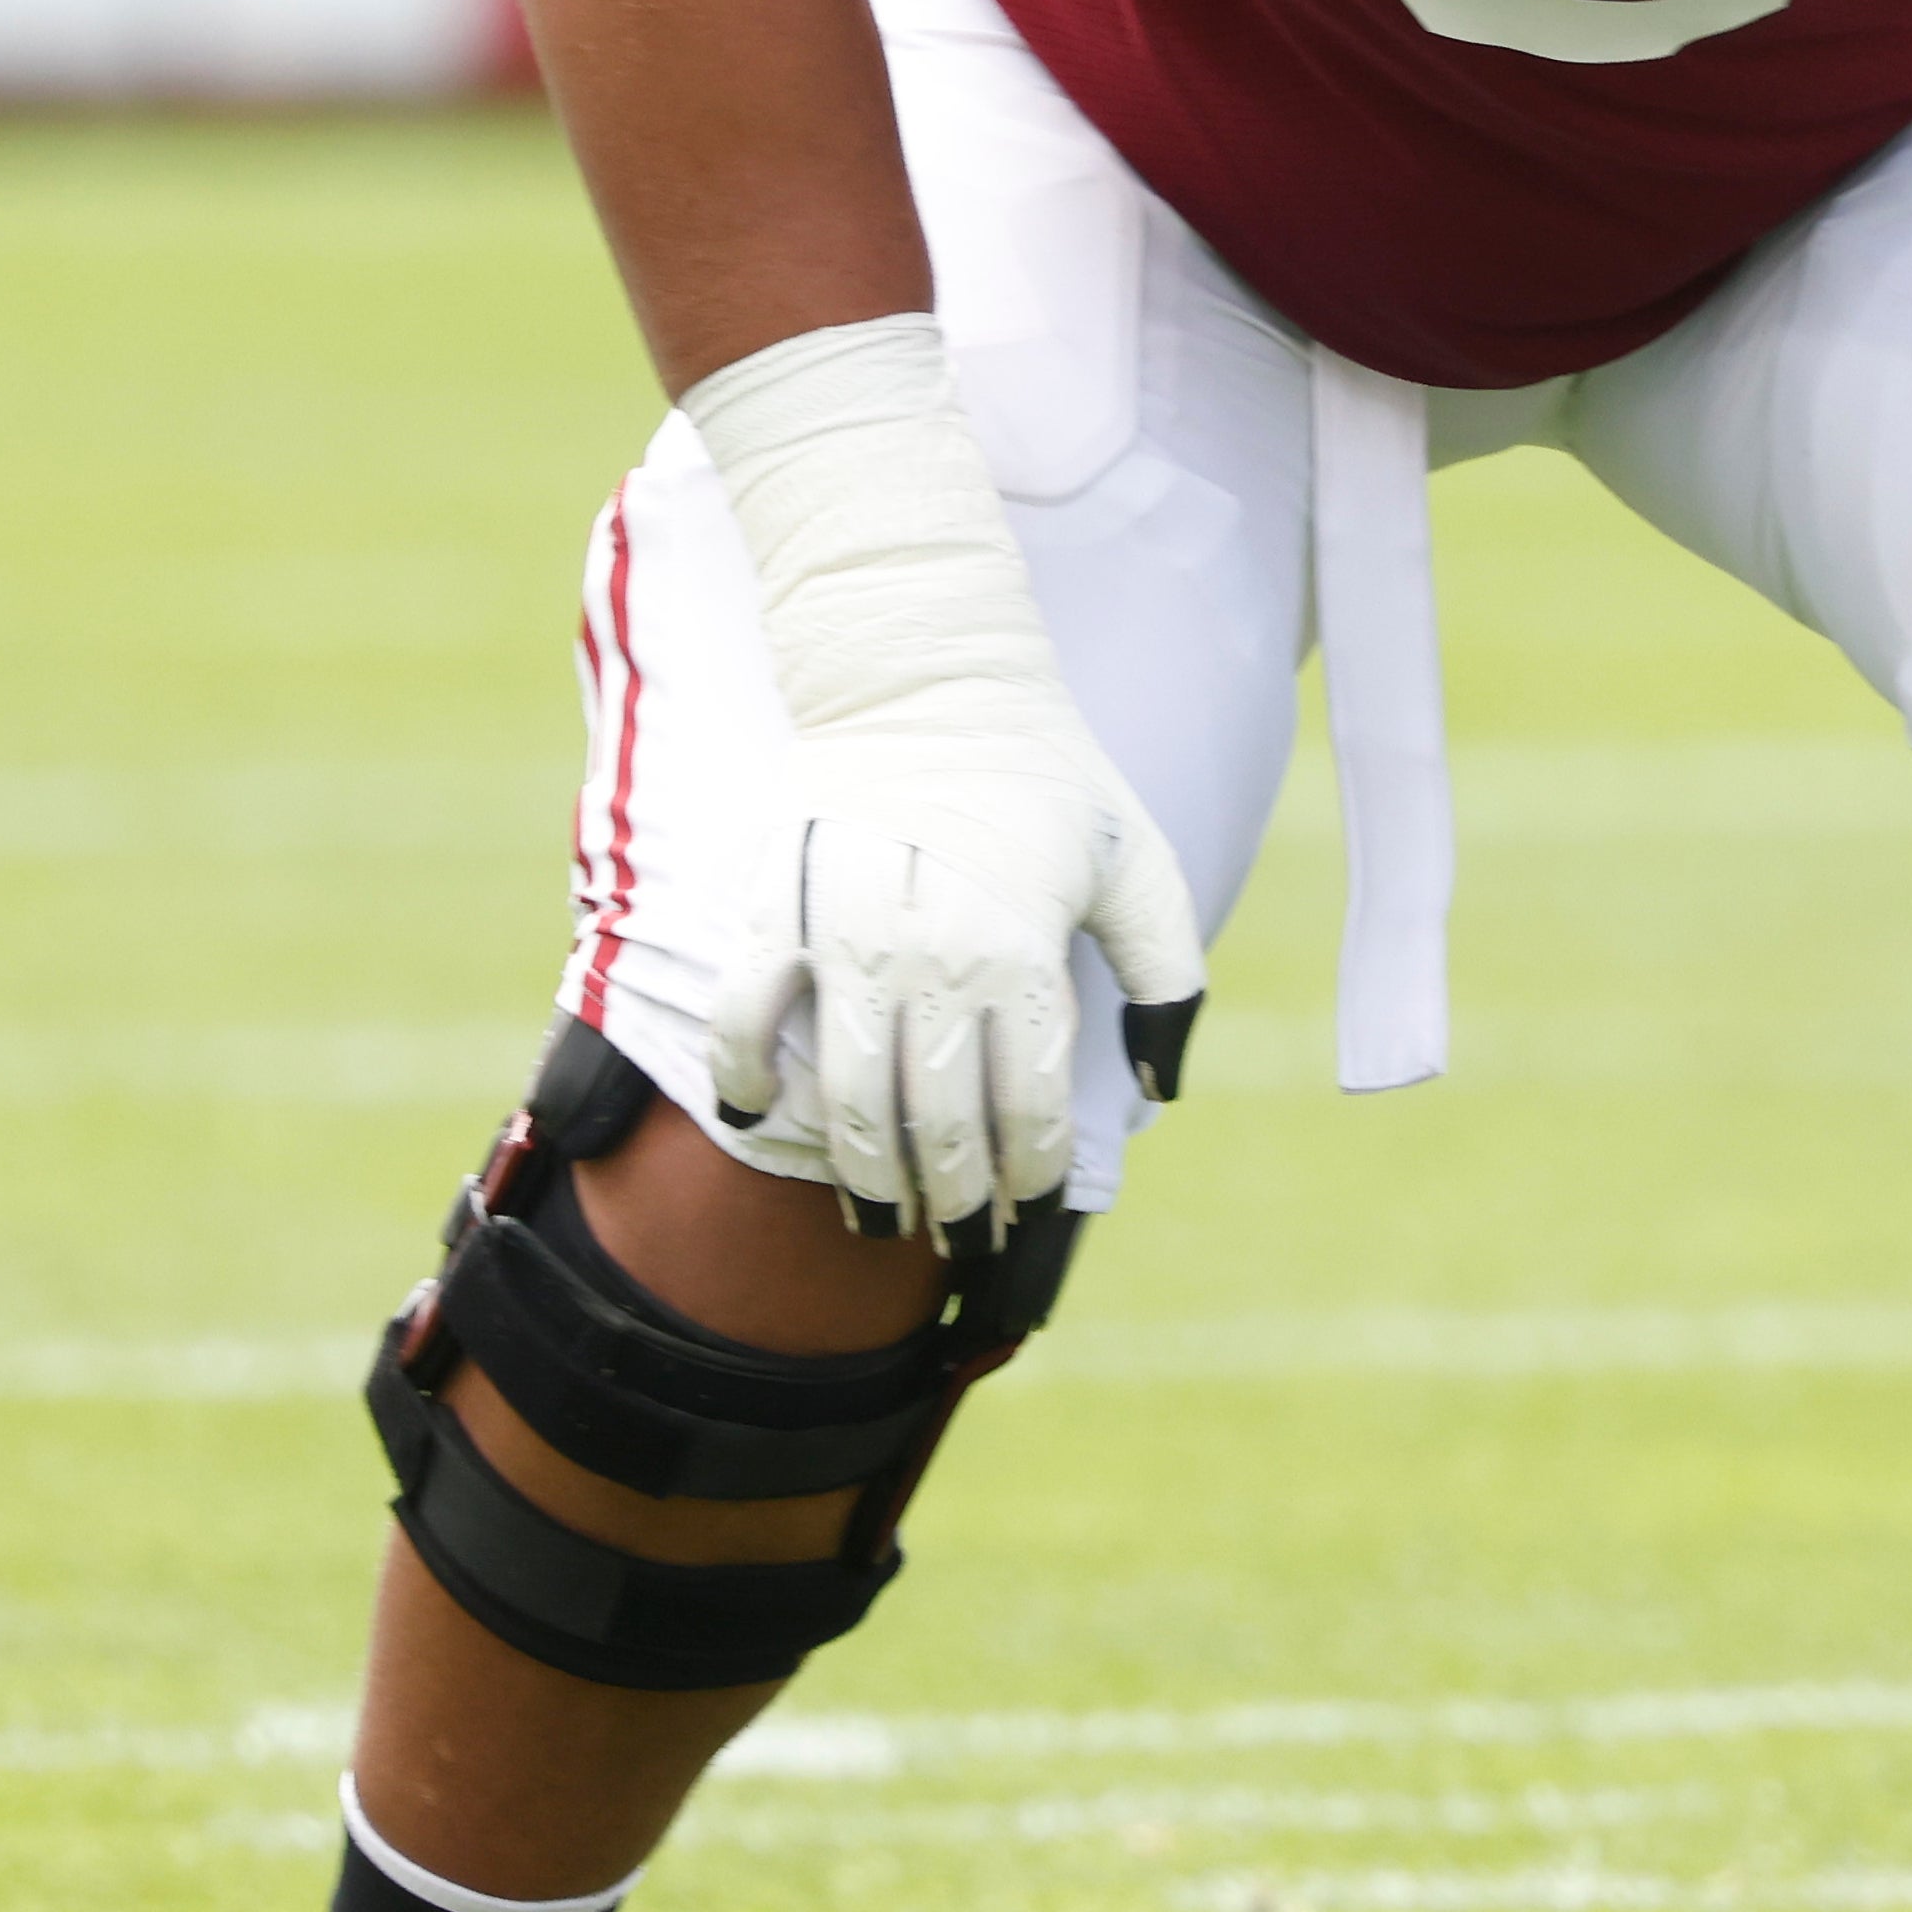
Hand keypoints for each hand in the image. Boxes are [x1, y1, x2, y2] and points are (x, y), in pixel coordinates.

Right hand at [698, 706, 1204, 1247]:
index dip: (1027, 1179)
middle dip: (954, 1205)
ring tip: (877, 1218)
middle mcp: (933, 956)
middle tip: (957, 1239)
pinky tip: (760, 1115)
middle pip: (937, 1127)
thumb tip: (1160, 1085)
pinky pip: (744, 1016)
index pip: (1025, 1111)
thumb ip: (1167, 976)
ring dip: (861, 1177)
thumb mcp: (1139, 863)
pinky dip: (746, 1075)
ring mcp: (843, 936)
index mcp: (1023, 951)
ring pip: (847, 1099)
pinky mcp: (774, 906)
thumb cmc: (1044, 774)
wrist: (925, 673)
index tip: (1025, 1208)